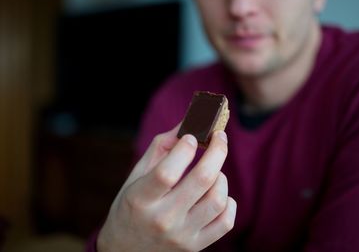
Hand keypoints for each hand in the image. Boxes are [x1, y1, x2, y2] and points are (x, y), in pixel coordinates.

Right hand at [97, 124, 236, 251]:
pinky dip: (228, 202)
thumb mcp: (135, 176)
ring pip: (217, 199)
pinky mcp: (195, 246)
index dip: (184, 149)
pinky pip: (226, 222)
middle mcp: (162, 219)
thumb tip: (187, 124)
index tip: (191, 136)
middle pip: (202, 179)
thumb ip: (160, 148)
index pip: (167, 172)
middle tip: (219, 137)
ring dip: (221, 177)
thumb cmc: (130, 208)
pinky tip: (217, 193)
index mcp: (140, 199)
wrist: (125, 251)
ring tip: (214, 171)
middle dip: (217, 150)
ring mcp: (181, 235)